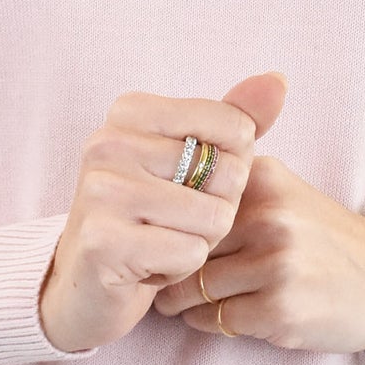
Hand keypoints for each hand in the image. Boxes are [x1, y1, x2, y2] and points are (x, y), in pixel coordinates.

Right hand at [37, 72, 288, 353]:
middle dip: (218, 208)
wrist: (86, 284)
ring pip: (213, 218)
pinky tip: (149, 267)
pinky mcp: (103, 241)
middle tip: (176, 221)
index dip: (233, 165)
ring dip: (201, 242)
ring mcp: (101, 191)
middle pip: (226, 174)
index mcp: (131, 111)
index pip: (233, 126)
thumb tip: (279, 81)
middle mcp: (108, 142)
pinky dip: (182, 268)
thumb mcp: (193, 160)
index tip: (193, 182)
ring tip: (163, 242)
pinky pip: (189, 253)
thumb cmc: (150, 215)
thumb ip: (234, 119)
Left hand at [151, 152, 364, 353]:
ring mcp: (275, 265)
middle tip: (159, 275)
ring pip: (192, 287)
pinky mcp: (280, 311)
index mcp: (262, 178)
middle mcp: (268, 217)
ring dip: (179, 300)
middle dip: (166, 264)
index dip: (166, 222)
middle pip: (183, 244)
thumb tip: (154, 205)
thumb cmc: (324, 239)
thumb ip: (227, 191)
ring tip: (179, 300)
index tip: (158, 236)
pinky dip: (207, 322)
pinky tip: (217, 316)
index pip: (184, 198)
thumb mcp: (283, 192)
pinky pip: (216, 320)